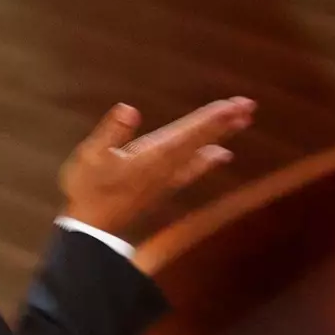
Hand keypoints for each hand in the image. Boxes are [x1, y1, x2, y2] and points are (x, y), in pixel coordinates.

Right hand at [58, 97, 254, 242]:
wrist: (88, 230)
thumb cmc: (86, 190)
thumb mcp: (88, 156)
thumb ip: (111, 132)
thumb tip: (129, 109)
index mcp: (150, 156)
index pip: (187, 132)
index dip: (211, 117)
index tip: (236, 104)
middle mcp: (164, 167)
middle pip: (198, 141)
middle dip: (223, 123)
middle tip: (249, 107)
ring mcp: (164, 181)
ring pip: (199, 155)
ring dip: (219, 139)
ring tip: (241, 123)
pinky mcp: (160, 190)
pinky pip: (191, 171)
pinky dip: (207, 161)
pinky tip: (219, 156)